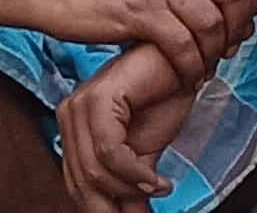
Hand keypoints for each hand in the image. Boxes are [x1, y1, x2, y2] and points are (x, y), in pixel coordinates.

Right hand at [31, 0, 256, 82]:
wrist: (69, 0)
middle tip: (230, 46)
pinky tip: (188, 76)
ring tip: (208, 67)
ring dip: (215, 52)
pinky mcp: (141, 14)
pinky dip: (192, 67)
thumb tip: (237, 4)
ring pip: (211, 22)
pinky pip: (183, 44)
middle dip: (239, 24)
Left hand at [55, 41, 196, 212]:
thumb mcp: (147, 151)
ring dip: (130, 188)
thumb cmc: (167, 93)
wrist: (187, 58)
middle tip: (145, 211)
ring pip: (94, 170)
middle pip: (82, 181)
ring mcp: (80, 105)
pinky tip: (155, 179)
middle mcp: (70, 114)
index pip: (76, 182)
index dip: (101, 206)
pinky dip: (134, 173)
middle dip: (115, 204)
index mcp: (75, 126)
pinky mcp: (98, 98)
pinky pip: (109, 152)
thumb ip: (132, 182)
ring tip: (158, 188)